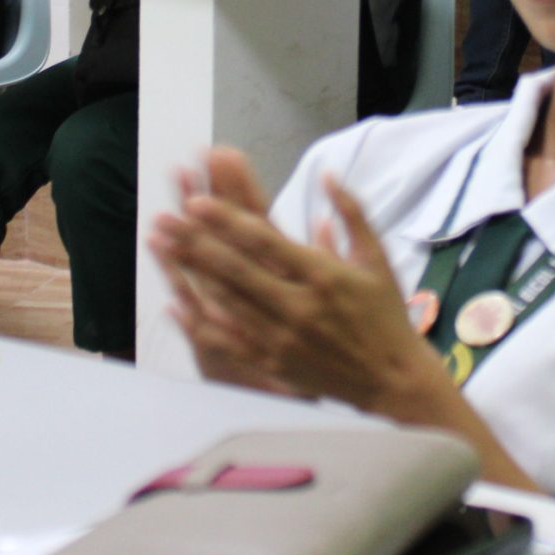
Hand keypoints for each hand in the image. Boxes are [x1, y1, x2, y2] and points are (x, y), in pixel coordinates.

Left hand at [149, 151, 438, 411]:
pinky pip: (229, 342)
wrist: (393, 380)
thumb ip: (352, 212)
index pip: (265, 242)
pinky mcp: (273, 363)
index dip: (228, 221)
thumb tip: (327, 174)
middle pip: (235, 269)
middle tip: (162, 219)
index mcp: (323, 275)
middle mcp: (298, 306)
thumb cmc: (386, 315)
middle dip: (194, 241)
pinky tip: (174, 305)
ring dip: (189, 272)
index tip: (196, 202)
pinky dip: (199, 324)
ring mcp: (282, 337)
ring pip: (226, 301)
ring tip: (161, 246)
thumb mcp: (377, 258)